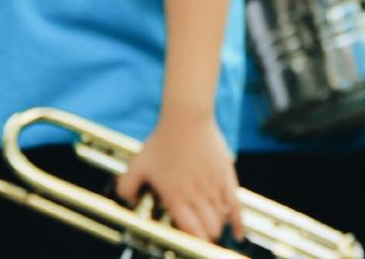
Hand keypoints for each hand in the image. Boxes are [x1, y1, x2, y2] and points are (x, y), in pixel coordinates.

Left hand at [115, 113, 242, 241]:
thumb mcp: (137, 164)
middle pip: (208, 229)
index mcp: (176, 198)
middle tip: (202, 240)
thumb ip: (127, 185)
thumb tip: (125, 199)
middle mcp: (197, 196)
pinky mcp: (226, 176)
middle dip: (205, 238)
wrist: (186, 119)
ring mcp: (213, 187)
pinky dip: (238, 222)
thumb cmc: (162, 141)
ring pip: (220, 220)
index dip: (192, 242)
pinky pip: (235, 205)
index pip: (189, 231)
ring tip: (213, 233)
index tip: (190, 244)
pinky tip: (238, 234)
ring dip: (217, 229)